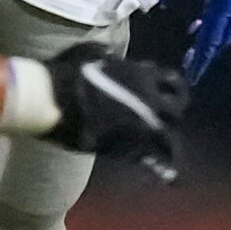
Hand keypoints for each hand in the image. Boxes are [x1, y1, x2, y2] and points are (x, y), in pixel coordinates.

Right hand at [45, 44, 185, 179]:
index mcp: (140, 73)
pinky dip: (162, 168)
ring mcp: (142, 121)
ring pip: (169, 136)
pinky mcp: (130, 143)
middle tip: (166, 126)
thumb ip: (106, 55)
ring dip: (170, 146)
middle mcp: (148, 96)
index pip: (170, 80)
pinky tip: (168, 176)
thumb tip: (110, 53)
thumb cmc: (66, 72)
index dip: (171, 90)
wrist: (53, 97)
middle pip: (177, 107)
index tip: (168, 96)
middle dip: (174, 116)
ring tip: (171, 158)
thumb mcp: (89, 53)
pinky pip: (153, 158)